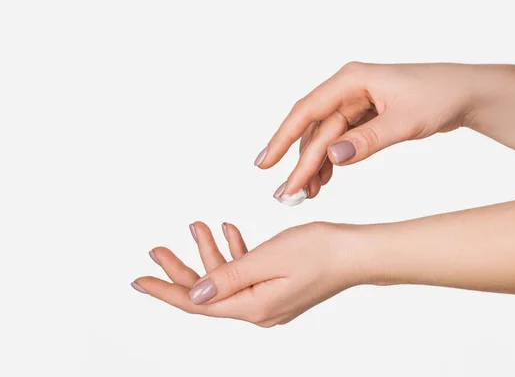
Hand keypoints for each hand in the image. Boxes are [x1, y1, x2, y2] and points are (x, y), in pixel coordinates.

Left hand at [132, 221, 361, 326]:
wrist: (355, 253)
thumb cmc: (318, 252)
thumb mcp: (266, 260)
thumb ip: (227, 278)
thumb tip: (193, 296)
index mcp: (252, 307)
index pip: (196, 304)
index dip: (165, 290)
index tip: (139, 279)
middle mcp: (258, 310)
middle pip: (207, 293)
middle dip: (181, 268)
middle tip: (158, 248)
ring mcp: (268, 300)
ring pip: (226, 279)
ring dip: (210, 253)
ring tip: (198, 225)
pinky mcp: (277, 288)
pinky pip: (245, 274)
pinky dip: (235, 254)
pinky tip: (230, 232)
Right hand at [255, 62, 478, 200]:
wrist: (466, 94)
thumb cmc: (439, 97)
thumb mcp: (405, 121)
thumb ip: (368, 140)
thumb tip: (332, 157)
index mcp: (352, 80)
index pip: (307, 111)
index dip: (282, 137)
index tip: (266, 164)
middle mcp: (349, 89)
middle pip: (314, 130)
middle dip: (299, 162)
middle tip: (285, 193)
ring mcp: (356, 104)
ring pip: (325, 138)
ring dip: (315, 166)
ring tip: (305, 194)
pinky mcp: (365, 117)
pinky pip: (340, 142)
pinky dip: (332, 162)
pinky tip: (324, 181)